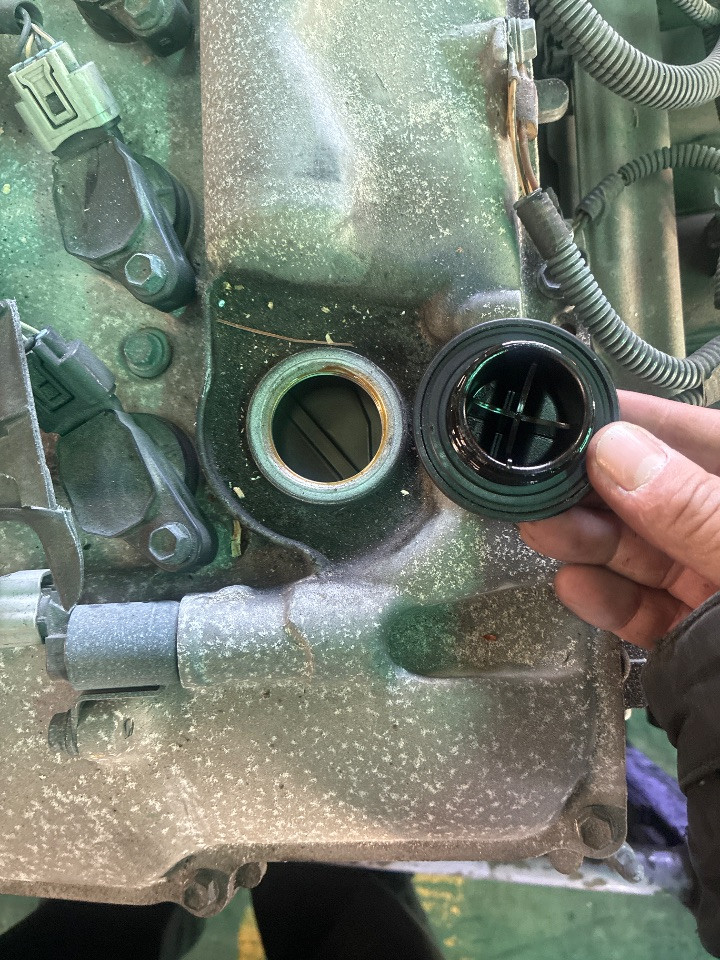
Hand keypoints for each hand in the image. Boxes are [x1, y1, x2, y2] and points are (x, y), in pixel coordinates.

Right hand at [518, 391, 719, 648]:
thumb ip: (692, 510)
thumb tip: (613, 449)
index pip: (702, 437)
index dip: (639, 420)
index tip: (574, 410)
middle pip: (661, 497)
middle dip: (595, 489)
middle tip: (537, 480)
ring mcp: (718, 586)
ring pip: (647, 554)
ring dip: (589, 542)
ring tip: (540, 528)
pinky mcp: (701, 642)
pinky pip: (650, 612)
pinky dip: (609, 600)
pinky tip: (574, 584)